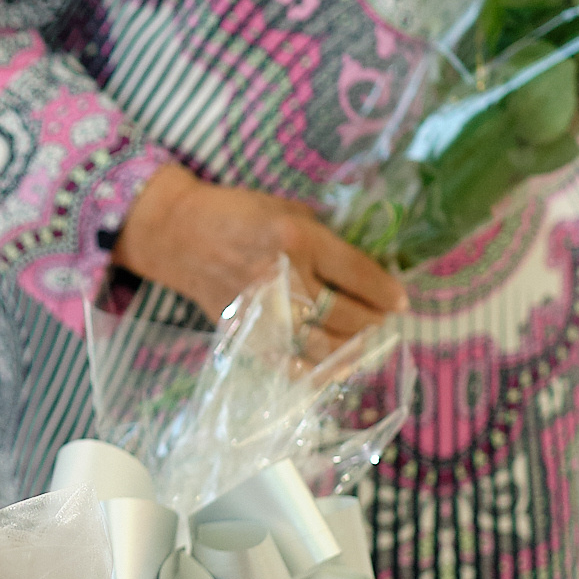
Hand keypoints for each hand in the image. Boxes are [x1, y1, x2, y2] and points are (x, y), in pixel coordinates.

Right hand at [112, 166, 405, 356]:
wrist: (177, 234)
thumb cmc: (236, 213)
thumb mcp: (286, 208)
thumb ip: (322, 237)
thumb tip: (362, 267)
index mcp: (299, 240)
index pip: (357, 274)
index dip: (386, 291)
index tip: (401, 301)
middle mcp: (285, 277)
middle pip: (345, 314)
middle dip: (374, 322)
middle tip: (383, 322)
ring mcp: (265, 309)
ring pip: (322, 343)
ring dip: (352, 348)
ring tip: (364, 343)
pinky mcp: (246, 330)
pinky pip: (287, 362)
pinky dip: (315, 370)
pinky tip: (334, 368)